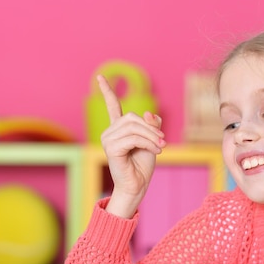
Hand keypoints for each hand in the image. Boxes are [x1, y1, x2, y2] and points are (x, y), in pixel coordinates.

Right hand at [97, 75, 165, 217]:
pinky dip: (148, 143)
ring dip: (152, 137)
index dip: (106, 91)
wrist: (137, 186)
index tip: (100, 76)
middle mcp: (110, 132)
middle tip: (163, 141)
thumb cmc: (143, 165)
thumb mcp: (152, 140)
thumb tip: (148, 113)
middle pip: (133, 117)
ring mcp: (108, 140)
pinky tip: (156, 151)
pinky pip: (133, 138)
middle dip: (151, 128)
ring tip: (161, 147)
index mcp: (118, 129)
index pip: (112, 106)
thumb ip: (151, 124)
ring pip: (134, 128)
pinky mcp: (111, 149)